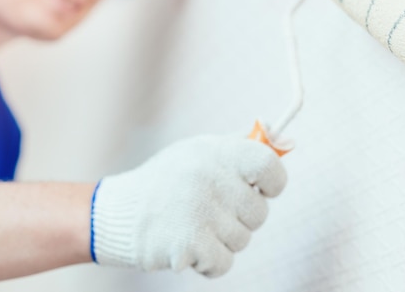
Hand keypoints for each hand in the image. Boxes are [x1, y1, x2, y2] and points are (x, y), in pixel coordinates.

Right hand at [90, 134, 287, 276]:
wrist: (118, 213)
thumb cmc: (167, 182)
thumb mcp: (199, 153)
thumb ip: (240, 148)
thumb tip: (286, 141)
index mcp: (216, 152)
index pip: (269, 165)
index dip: (273, 182)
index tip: (263, 189)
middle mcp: (210, 177)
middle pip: (259, 213)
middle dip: (241, 219)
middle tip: (212, 211)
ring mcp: (200, 210)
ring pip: (242, 240)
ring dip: (223, 241)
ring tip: (194, 226)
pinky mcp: (189, 242)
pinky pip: (223, 262)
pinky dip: (209, 262)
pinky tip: (189, 247)